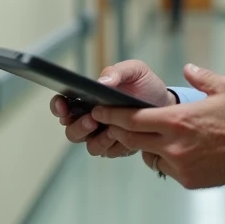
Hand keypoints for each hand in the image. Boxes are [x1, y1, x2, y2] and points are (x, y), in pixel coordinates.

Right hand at [48, 59, 175, 158]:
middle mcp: (90, 119)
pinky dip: (116, 146)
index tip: (63, 104)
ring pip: (90, 146)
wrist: (166, 103)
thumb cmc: (145, 85)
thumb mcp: (134, 70)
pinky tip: (127, 136)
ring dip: (99, 139)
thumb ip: (117, 72)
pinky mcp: (117, 147)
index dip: (58, 106)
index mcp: (87, 98)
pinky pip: (109, 152)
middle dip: (78, 127)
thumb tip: (102, 81)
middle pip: (71, 131)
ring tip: (113, 129)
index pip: (62, 105)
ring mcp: (102, 135)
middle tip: (92, 120)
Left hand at [93, 63, 224, 189]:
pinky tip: (179, 150)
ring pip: (148, 154)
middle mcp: (174, 145)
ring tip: (156, 134)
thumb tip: (188, 70)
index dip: (111, 114)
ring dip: (146, 144)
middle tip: (111, 122)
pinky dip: (166, 158)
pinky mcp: (189, 180)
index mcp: (178, 120)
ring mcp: (181, 165)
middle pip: (132, 137)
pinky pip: (167, 167)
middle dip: (119, 129)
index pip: (132, 118)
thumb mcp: (224, 87)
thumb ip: (200, 77)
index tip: (99, 110)